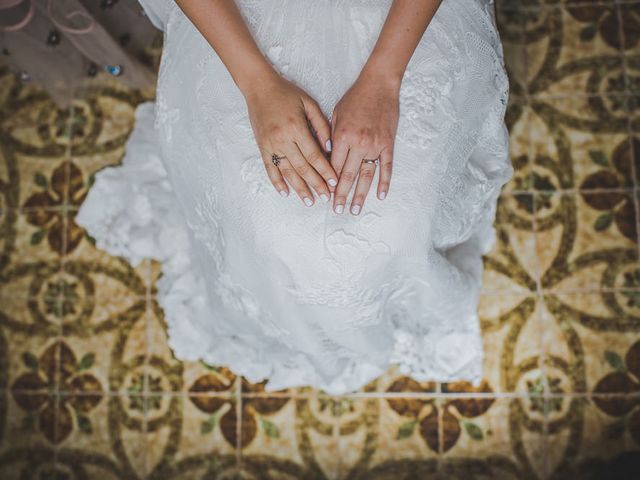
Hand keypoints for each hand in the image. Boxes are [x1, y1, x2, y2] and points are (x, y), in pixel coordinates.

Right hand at [244, 73, 337, 205]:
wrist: (259, 87)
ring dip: (299, 188)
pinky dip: (277, 182)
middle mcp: (282, 139)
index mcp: (296, 128)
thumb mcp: (308, 103)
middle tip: (326, 197)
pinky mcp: (262, 147)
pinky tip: (285, 193)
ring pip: (287, 172)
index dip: (325, 170)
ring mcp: (270, 145)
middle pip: (302, 168)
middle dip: (316, 184)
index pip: (314, 155)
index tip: (334, 182)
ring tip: (310, 201)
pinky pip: (269, 168)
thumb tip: (330, 147)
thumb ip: (321, 125)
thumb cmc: (286, 92)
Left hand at [330, 69, 399, 214]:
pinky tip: (381, 196)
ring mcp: (375, 145)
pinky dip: (384, 183)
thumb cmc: (355, 98)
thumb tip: (326, 158)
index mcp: (342, 136)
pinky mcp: (388, 144)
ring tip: (355, 210)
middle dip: (341, 195)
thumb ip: (330, 137)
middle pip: (348, 176)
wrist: (379, 84)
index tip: (325, 196)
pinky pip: (386, 167)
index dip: (328, 183)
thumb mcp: (335, 114)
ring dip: (360, 195)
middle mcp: (358, 143)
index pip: (333, 166)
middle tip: (337, 210)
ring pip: (366, 176)